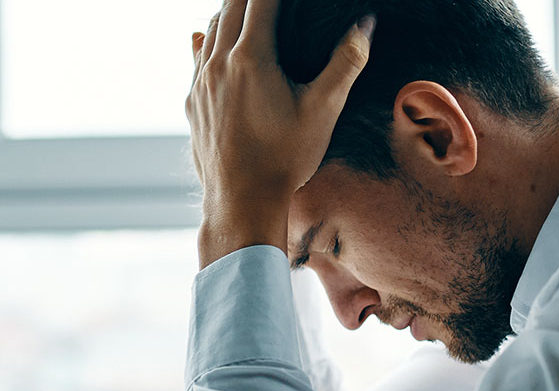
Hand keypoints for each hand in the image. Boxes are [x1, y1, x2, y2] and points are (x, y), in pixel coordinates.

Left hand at [187, 0, 374, 267]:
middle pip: (230, 6)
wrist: (241, 202)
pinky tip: (204, 37)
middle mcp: (219, 64)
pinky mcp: (193, 103)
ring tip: (244, 6)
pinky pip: (196, 58)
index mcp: (251, 58)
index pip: (261, 0)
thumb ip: (346, 62)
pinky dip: (207, 40)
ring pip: (210, 29)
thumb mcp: (323, 109)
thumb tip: (365, 24)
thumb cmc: (285, 159)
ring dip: (228, 11)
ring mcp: (201, 83)